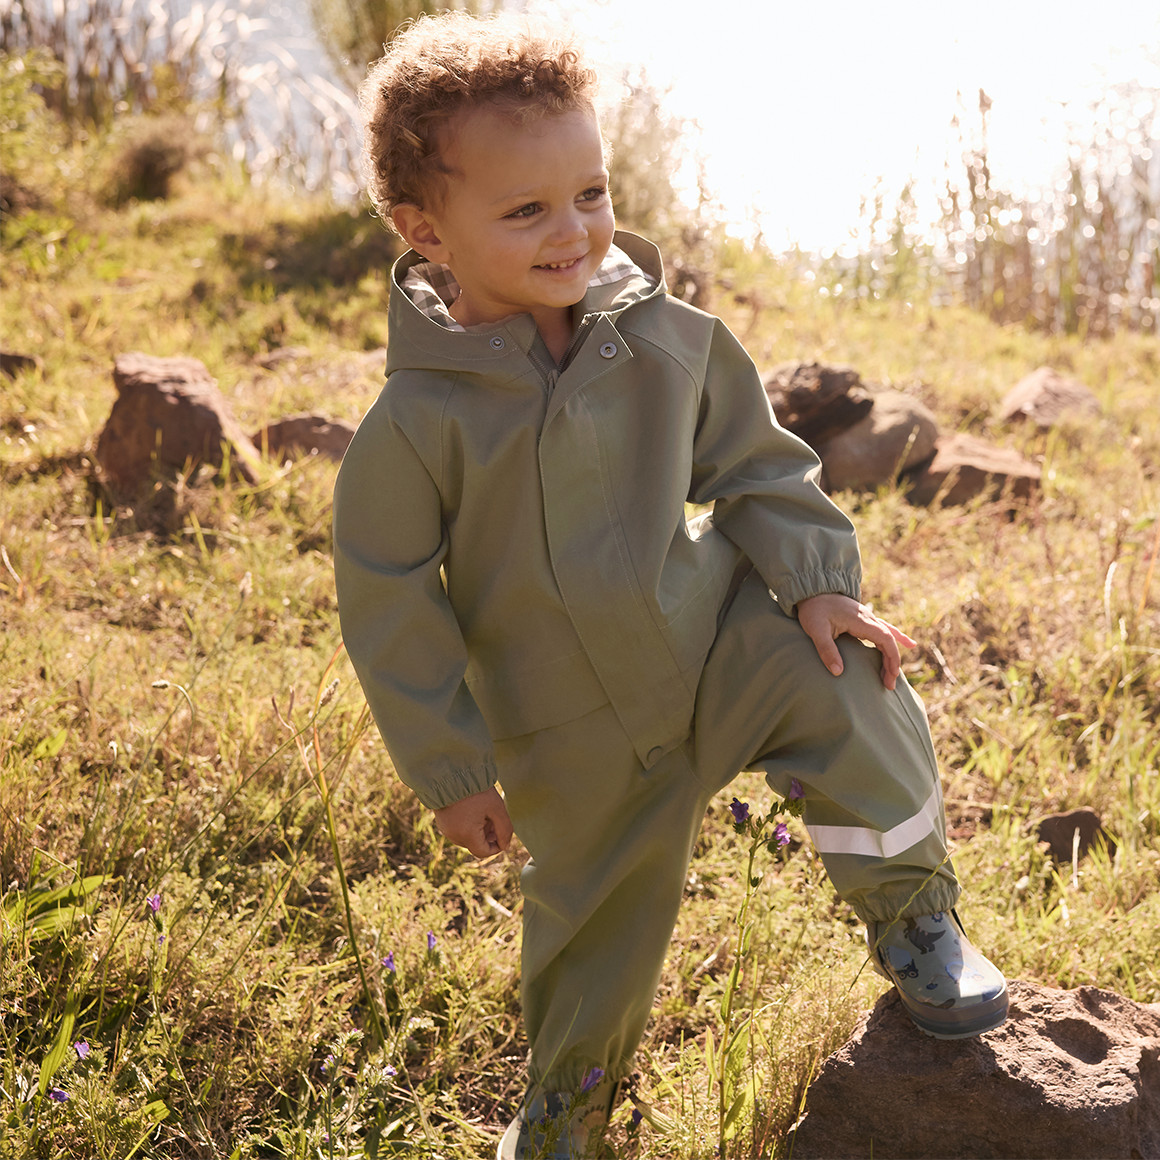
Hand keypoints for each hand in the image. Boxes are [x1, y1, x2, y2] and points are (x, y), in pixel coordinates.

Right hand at [433, 786, 513, 857]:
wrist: (451, 772)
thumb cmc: (476, 790)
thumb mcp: (496, 808)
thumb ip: (504, 829)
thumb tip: (505, 846)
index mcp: (467, 835)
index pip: (484, 852)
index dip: (497, 845)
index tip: (501, 830)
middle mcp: (454, 836)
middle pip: (476, 844)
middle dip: (488, 834)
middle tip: (492, 815)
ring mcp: (446, 829)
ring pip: (467, 837)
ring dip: (478, 829)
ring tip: (482, 809)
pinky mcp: (442, 821)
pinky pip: (458, 829)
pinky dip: (467, 824)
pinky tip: (471, 808)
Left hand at [795, 593, 915, 689]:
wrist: (812, 590)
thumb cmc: (813, 609)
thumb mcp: (816, 629)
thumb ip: (827, 649)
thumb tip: (838, 672)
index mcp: (861, 620)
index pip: (885, 639)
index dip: (891, 657)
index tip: (891, 675)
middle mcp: (868, 618)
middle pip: (889, 641)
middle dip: (892, 663)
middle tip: (889, 685)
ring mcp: (867, 618)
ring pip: (888, 637)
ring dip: (892, 655)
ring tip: (894, 675)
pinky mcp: (862, 619)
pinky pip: (884, 630)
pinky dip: (896, 638)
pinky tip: (907, 644)